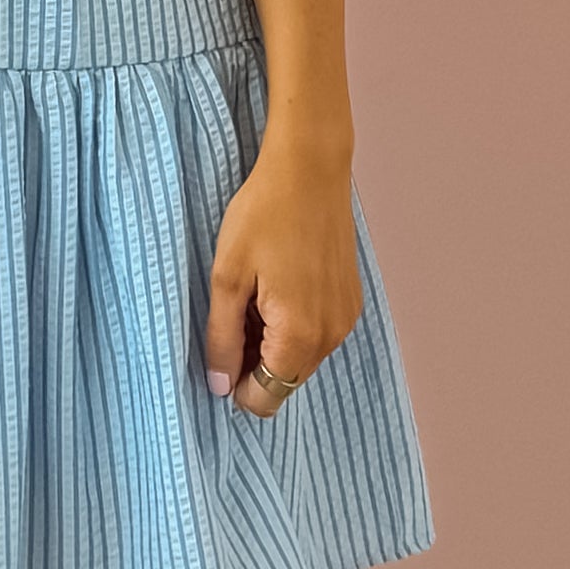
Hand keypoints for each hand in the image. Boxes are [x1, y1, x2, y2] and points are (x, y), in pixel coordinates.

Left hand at [203, 125, 364, 413]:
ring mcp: (345, 319)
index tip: (220, 349)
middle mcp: (331, 336)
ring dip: (272, 343)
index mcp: (299, 336)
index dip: (235, 386)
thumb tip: (219, 386)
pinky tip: (277, 286)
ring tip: (255, 294)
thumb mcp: (227, 278)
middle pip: (284, 382)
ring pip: (300, 360)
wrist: (310, 169)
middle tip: (234, 313)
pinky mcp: (350, 302)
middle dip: (253, 363)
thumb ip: (222, 339)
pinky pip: (316, 336)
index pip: (265, 399)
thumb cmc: (263, 215)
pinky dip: (292, 326)